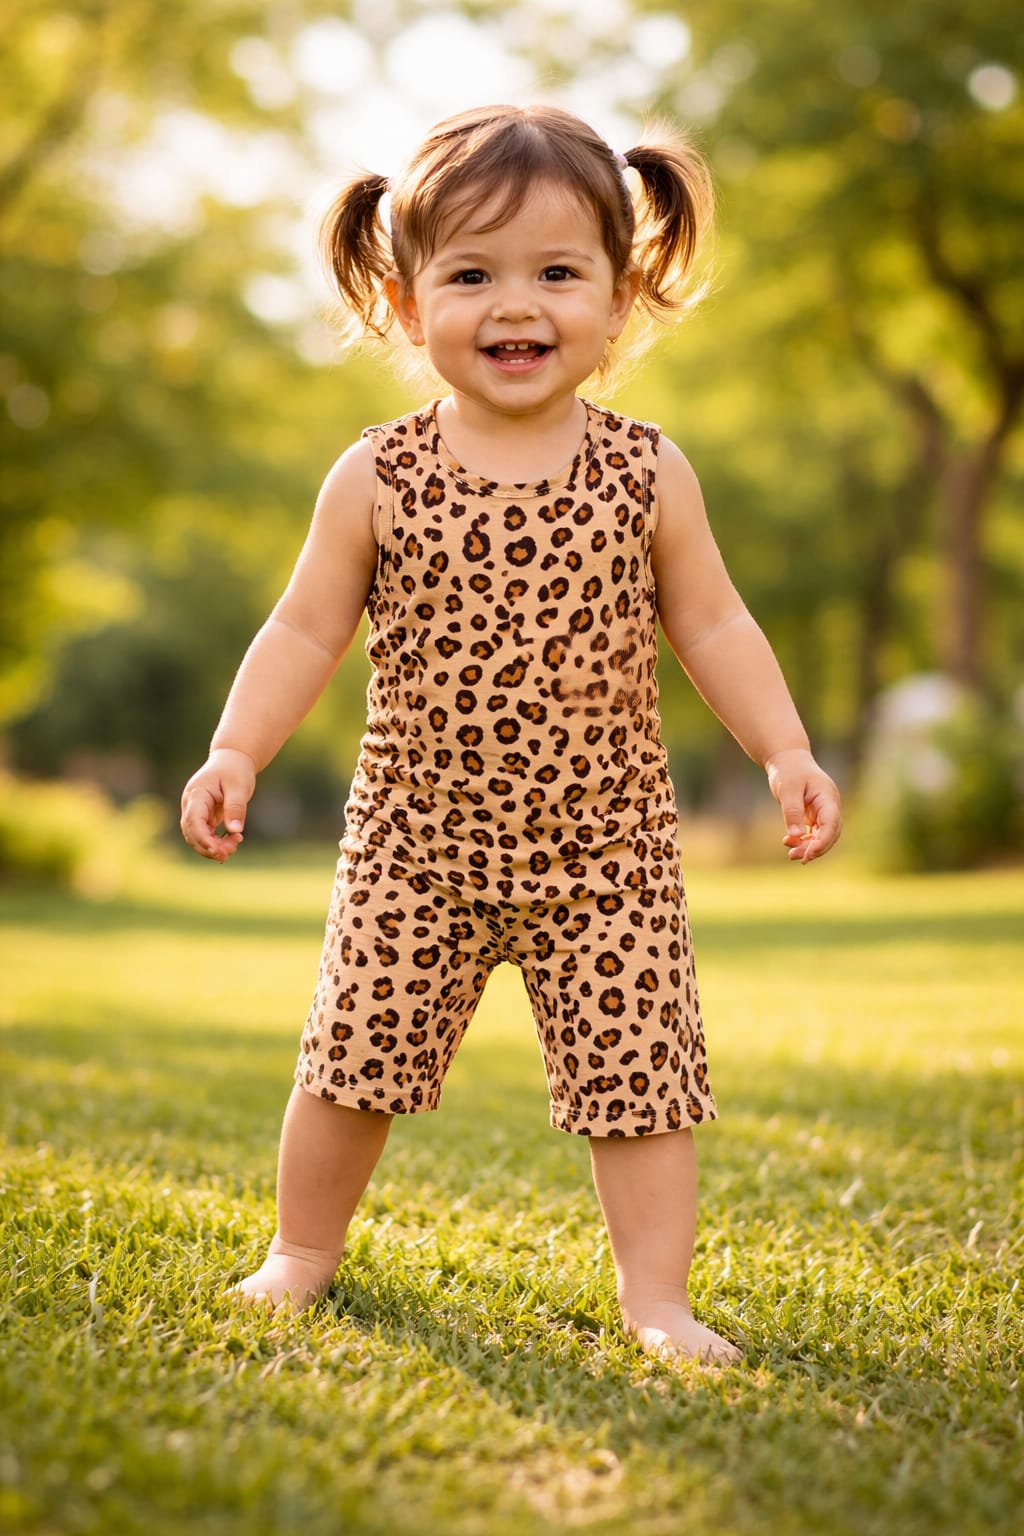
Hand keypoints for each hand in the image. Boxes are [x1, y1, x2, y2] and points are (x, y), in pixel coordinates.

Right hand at [180, 748, 256, 862]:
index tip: (217, 851)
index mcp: (196, 795)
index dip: (203, 838)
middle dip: (208, 847)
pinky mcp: (203, 817)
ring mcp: (195, 811)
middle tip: (230, 852)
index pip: (193, 821)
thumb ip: (235, 807)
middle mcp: (191, 804)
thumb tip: (234, 830)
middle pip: (192, 833)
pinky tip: (233, 840)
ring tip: (235, 845)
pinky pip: (205, 835)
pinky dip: (217, 842)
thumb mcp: (239, 786)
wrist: (233, 759)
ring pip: (197, 837)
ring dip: (213, 847)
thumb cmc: (235, 770)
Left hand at [765, 748, 841, 863]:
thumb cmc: (788, 771)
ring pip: (822, 836)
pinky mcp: (814, 815)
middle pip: (830, 834)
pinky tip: (788, 841)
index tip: (808, 854)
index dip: (822, 842)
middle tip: (795, 857)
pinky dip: (803, 840)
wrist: (787, 759)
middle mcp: (829, 806)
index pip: (831, 824)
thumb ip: (792, 811)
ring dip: (808, 847)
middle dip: (815, 848)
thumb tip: (795, 836)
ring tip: (790, 853)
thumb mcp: (788, 789)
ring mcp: (823, 811)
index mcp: (828, 797)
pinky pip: (813, 833)